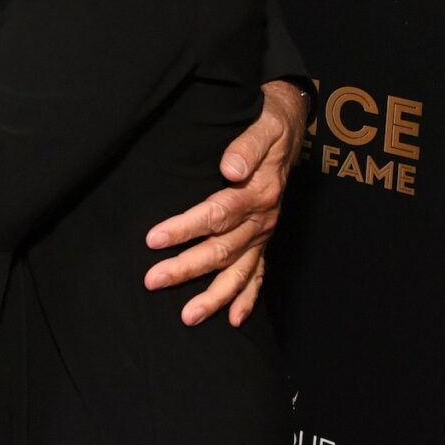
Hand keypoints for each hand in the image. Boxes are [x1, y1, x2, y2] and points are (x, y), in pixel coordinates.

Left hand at [144, 80, 308, 325]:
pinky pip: (258, 275)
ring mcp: (264, 232)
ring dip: (213, 296)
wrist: (291, 126)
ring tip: (187, 317)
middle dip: (186, 269)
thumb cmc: (270, 123)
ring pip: (238, 272)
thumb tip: (230, 168)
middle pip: (221, 250)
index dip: (184, 228)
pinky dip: (247, 299)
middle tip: (152, 281)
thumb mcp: (263, 125)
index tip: (154, 239)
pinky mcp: (264, 238)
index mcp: (258, 193)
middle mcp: (262, 219)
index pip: (216, 215)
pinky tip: (234, 320)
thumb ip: (247, 146)